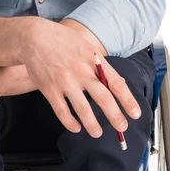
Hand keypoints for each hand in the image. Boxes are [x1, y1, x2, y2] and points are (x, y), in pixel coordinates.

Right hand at [22, 19, 141, 137]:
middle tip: (122, 128)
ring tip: (97, 132)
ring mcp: (65, 81)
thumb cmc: (60, 39)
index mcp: (93, 59)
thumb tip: (114, 82)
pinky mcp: (50, 89)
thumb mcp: (85, 46)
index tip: (135, 113)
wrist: (34, 37)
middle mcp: (81, 71)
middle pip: (103, 98)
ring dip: (93, 125)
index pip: (116, 82)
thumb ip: (98, 64)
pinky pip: (62, 111)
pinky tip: (76, 127)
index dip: (128, 100)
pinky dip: (70, 123)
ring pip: (83, 109)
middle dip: (115, 116)